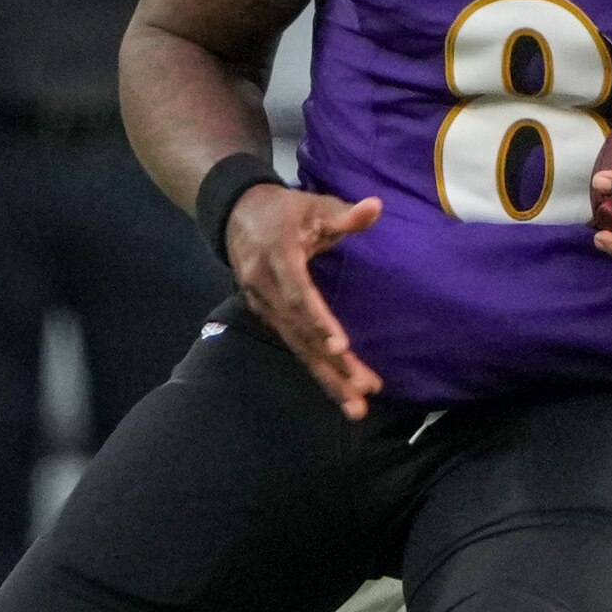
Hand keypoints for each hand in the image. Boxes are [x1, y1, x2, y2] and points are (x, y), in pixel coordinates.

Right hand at [226, 182, 384, 419]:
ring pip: (296, 346)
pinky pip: (294, 344)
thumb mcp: (314, 205)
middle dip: (330, 365)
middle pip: (299, 332)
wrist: (236, 215)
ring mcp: (263, 306)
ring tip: (355, 406)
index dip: (318, 321)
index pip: (298, 295)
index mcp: (277, 258)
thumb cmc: (284, 210)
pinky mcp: (268, 315)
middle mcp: (265, 288)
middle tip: (362, 392)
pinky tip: (339, 389)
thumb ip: (344, 213)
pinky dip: (316, 367)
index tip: (341, 346)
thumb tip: (376, 207)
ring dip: (326, 377)